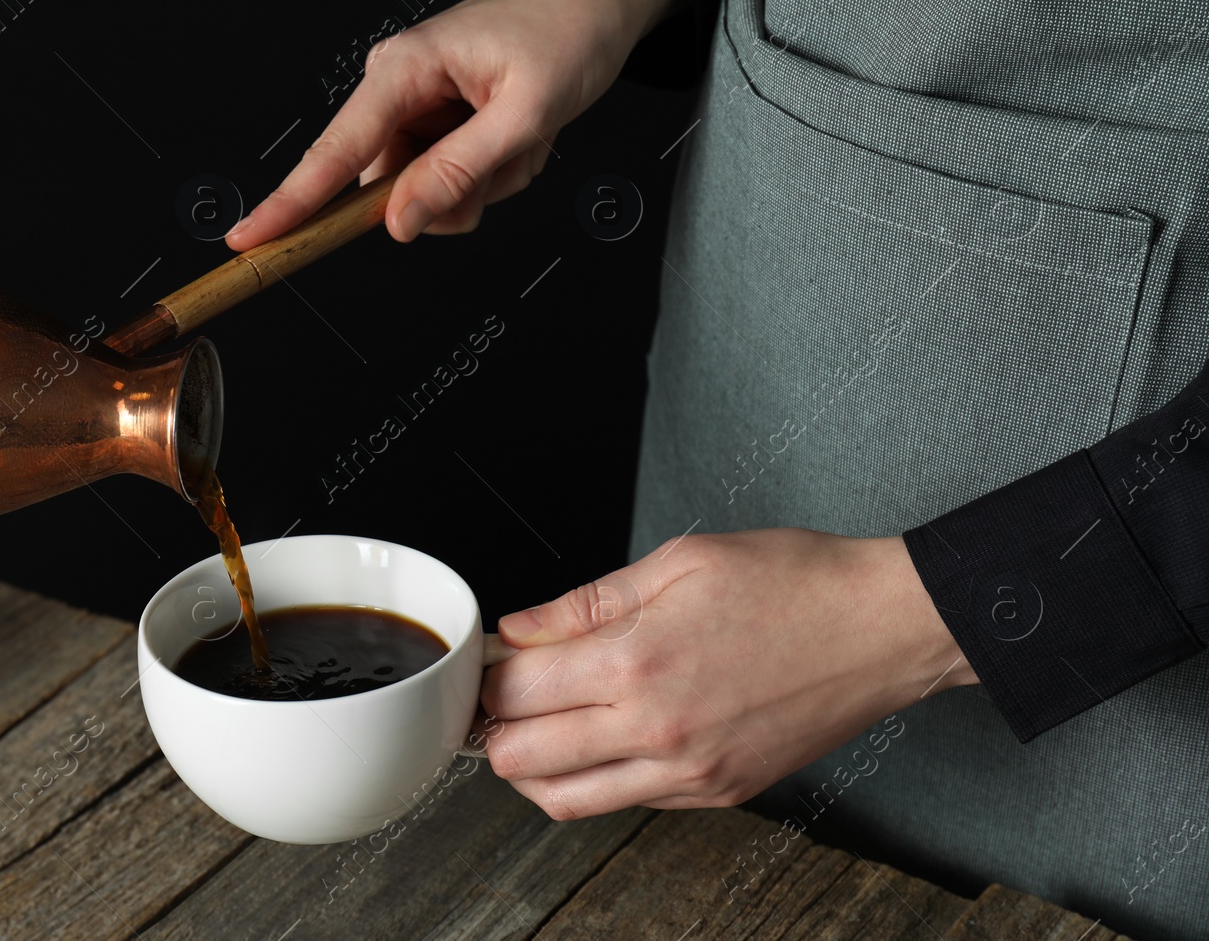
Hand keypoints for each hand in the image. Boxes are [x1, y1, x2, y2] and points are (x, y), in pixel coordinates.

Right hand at [224, 0, 678, 249]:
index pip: (334, 152)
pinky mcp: (442, 117)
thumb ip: (458, 171)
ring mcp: (421, 103)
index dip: (291, 202)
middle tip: (511, 154)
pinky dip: (495, 170)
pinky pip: (455, 176)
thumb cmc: (568, 33)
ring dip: (485, 180)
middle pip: (392, 186)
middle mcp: (400, 85)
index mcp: (403, 69)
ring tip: (523, 135)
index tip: (252, 238)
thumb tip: (400, 221)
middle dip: (458, 190)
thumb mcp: (524, 113)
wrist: (602, 1)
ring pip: (429, 189)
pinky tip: (521, 135)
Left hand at [478, 528, 975, 819]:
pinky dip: (594, 780)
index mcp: (637, 663)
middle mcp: (657, 731)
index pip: (516, 694)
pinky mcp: (719, 792)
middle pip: (522, 759)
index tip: (484, 664)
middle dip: (493, 729)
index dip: (485, 679)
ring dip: (533, 767)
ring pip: (565, 800)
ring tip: (537, 726)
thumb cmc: (793, 582)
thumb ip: (587, 603)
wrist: (883, 627)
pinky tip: (601, 739)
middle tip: (498, 698)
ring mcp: (689, 773)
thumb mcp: (680, 564)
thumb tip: (519, 629)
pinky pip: (627, 803)